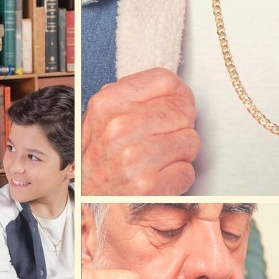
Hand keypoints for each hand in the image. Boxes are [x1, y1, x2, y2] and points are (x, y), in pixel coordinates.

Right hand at [82, 68, 199, 194]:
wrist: (87, 197)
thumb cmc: (100, 156)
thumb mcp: (104, 114)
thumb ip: (135, 96)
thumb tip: (173, 89)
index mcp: (109, 103)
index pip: (166, 81)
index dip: (179, 94)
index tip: (177, 105)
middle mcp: (119, 128)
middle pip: (183, 110)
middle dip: (181, 125)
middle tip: (165, 138)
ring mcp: (133, 158)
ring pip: (191, 141)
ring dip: (181, 152)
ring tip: (160, 158)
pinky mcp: (147, 186)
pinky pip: (187, 172)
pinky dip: (179, 177)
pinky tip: (160, 176)